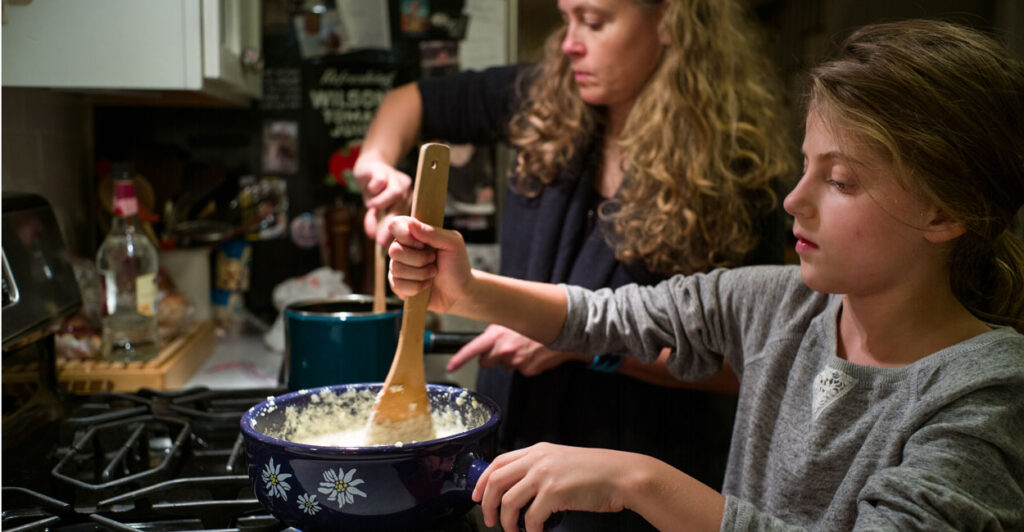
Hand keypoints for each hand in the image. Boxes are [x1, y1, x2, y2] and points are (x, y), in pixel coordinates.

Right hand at [352, 156, 411, 243]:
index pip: (407, 221)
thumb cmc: (375, 190)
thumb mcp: (374, 208)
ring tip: (371, 205)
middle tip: (380, 241)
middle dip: (389, 228)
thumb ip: (374, 220)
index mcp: (407, 202)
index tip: (391, 248)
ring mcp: (396, 179)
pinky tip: (370, 189)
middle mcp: (405, 191)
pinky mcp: (384, 171)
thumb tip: (371, 235)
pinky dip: (373, 189)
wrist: (369, 165)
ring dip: (379, 203)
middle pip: (402, 210)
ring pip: (394, 195)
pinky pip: (380, 182)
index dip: (400, 235)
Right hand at [386, 216, 472, 313]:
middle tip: (433, 260)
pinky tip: (426, 285)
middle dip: (419, 259)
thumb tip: (411, 223)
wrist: (459, 292)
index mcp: (414, 233)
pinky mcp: (398, 285)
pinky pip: (397, 285)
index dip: (406, 235)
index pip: (395, 225)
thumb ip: (433, 232)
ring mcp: (398, 267)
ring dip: (420, 274)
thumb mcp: (453, 244)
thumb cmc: (457, 265)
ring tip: (433, 272)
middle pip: (394, 250)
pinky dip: (417, 287)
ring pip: (396, 269)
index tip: (422, 244)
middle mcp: (403, 248)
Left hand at [446, 325, 587, 375]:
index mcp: (497, 335)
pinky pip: (521, 369)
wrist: (563, 328)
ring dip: (510, 358)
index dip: (459, 360)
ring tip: (524, 345)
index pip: (472, 350)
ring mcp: (517, 362)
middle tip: (502, 347)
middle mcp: (504, 350)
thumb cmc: (536, 320)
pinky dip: (525, 363)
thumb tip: (487, 336)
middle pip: (486, 362)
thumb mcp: (511, 318)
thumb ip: (497, 329)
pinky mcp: (529, 369)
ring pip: (504, 365)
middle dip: (491, 357)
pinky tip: (534, 352)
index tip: (450, 367)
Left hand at [474, 443, 643, 530]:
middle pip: (496, 482)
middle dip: (486, 504)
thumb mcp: (563, 461)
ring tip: (513, 531)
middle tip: (490, 520)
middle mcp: (537, 459)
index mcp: (538, 450)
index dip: (482, 481)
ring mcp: (544, 475)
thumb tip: (520, 488)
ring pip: (508, 502)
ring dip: (507, 522)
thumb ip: (541, 469)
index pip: (498, 462)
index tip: (476, 496)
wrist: (621, 476)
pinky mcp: (554, 493)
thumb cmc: (598, 472)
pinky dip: (530, 530)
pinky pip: (530, 518)